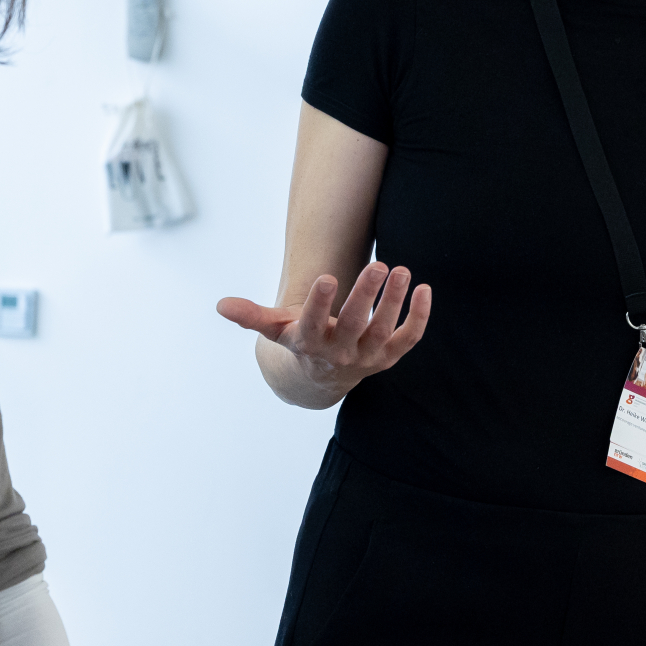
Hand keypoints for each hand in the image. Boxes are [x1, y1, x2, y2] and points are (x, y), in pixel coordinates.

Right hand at [217, 262, 431, 397]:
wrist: (321, 380)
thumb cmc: (298, 341)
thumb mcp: (274, 330)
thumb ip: (251, 316)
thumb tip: (221, 305)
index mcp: (310, 344)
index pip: (313, 325)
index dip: (320, 303)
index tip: (328, 276)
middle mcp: (340, 353)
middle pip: (355, 325)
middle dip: (366, 296)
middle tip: (378, 265)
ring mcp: (367, 357)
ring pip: (384, 331)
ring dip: (394, 302)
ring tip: (401, 269)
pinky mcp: (388, 356)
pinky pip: (409, 339)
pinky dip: (419, 317)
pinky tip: (424, 288)